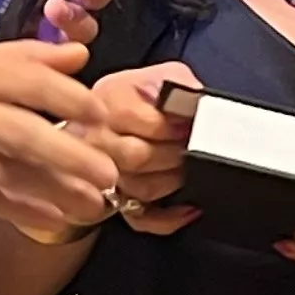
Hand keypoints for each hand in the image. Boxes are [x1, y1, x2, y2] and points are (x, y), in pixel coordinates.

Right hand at [0, 39, 115, 238]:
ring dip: (54, 191)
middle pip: (22, 133)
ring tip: (94, 203)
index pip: (29, 81)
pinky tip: (52, 217)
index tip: (103, 113)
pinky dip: (21, 209)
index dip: (71, 98)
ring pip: (7, 173)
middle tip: (109, 170)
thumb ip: (21, 59)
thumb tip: (77, 55)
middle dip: (69, 155)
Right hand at [78, 62, 203, 235]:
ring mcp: (98, 172)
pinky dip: (168, 218)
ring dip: (173, 182)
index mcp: (108, 99)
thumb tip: (198, 99)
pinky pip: (139, 218)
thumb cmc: (137, 99)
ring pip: (139, 188)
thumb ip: (179, 82)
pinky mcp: (110, 201)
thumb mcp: (159, 76)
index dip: (171, 126)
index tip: (190, 125)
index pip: (137, 119)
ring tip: (188, 169)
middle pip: (136, 156)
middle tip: (191, 148)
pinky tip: (188, 208)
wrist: (102, 124)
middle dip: (174, 154)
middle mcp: (96, 136)